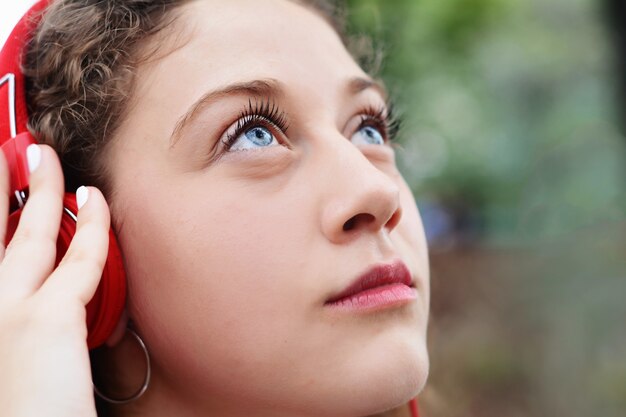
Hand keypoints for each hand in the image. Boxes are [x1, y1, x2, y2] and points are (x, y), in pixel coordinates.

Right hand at [0, 144, 110, 416]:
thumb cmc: (27, 406)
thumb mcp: (13, 352)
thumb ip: (22, 317)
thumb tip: (48, 293)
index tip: (1, 184)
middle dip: (0, 183)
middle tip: (16, 151)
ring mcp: (5, 310)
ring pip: (27, 233)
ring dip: (42, 188)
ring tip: (47, 158)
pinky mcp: (46, 320)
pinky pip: (79, 258)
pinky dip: (91, 224)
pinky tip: (96, 200)